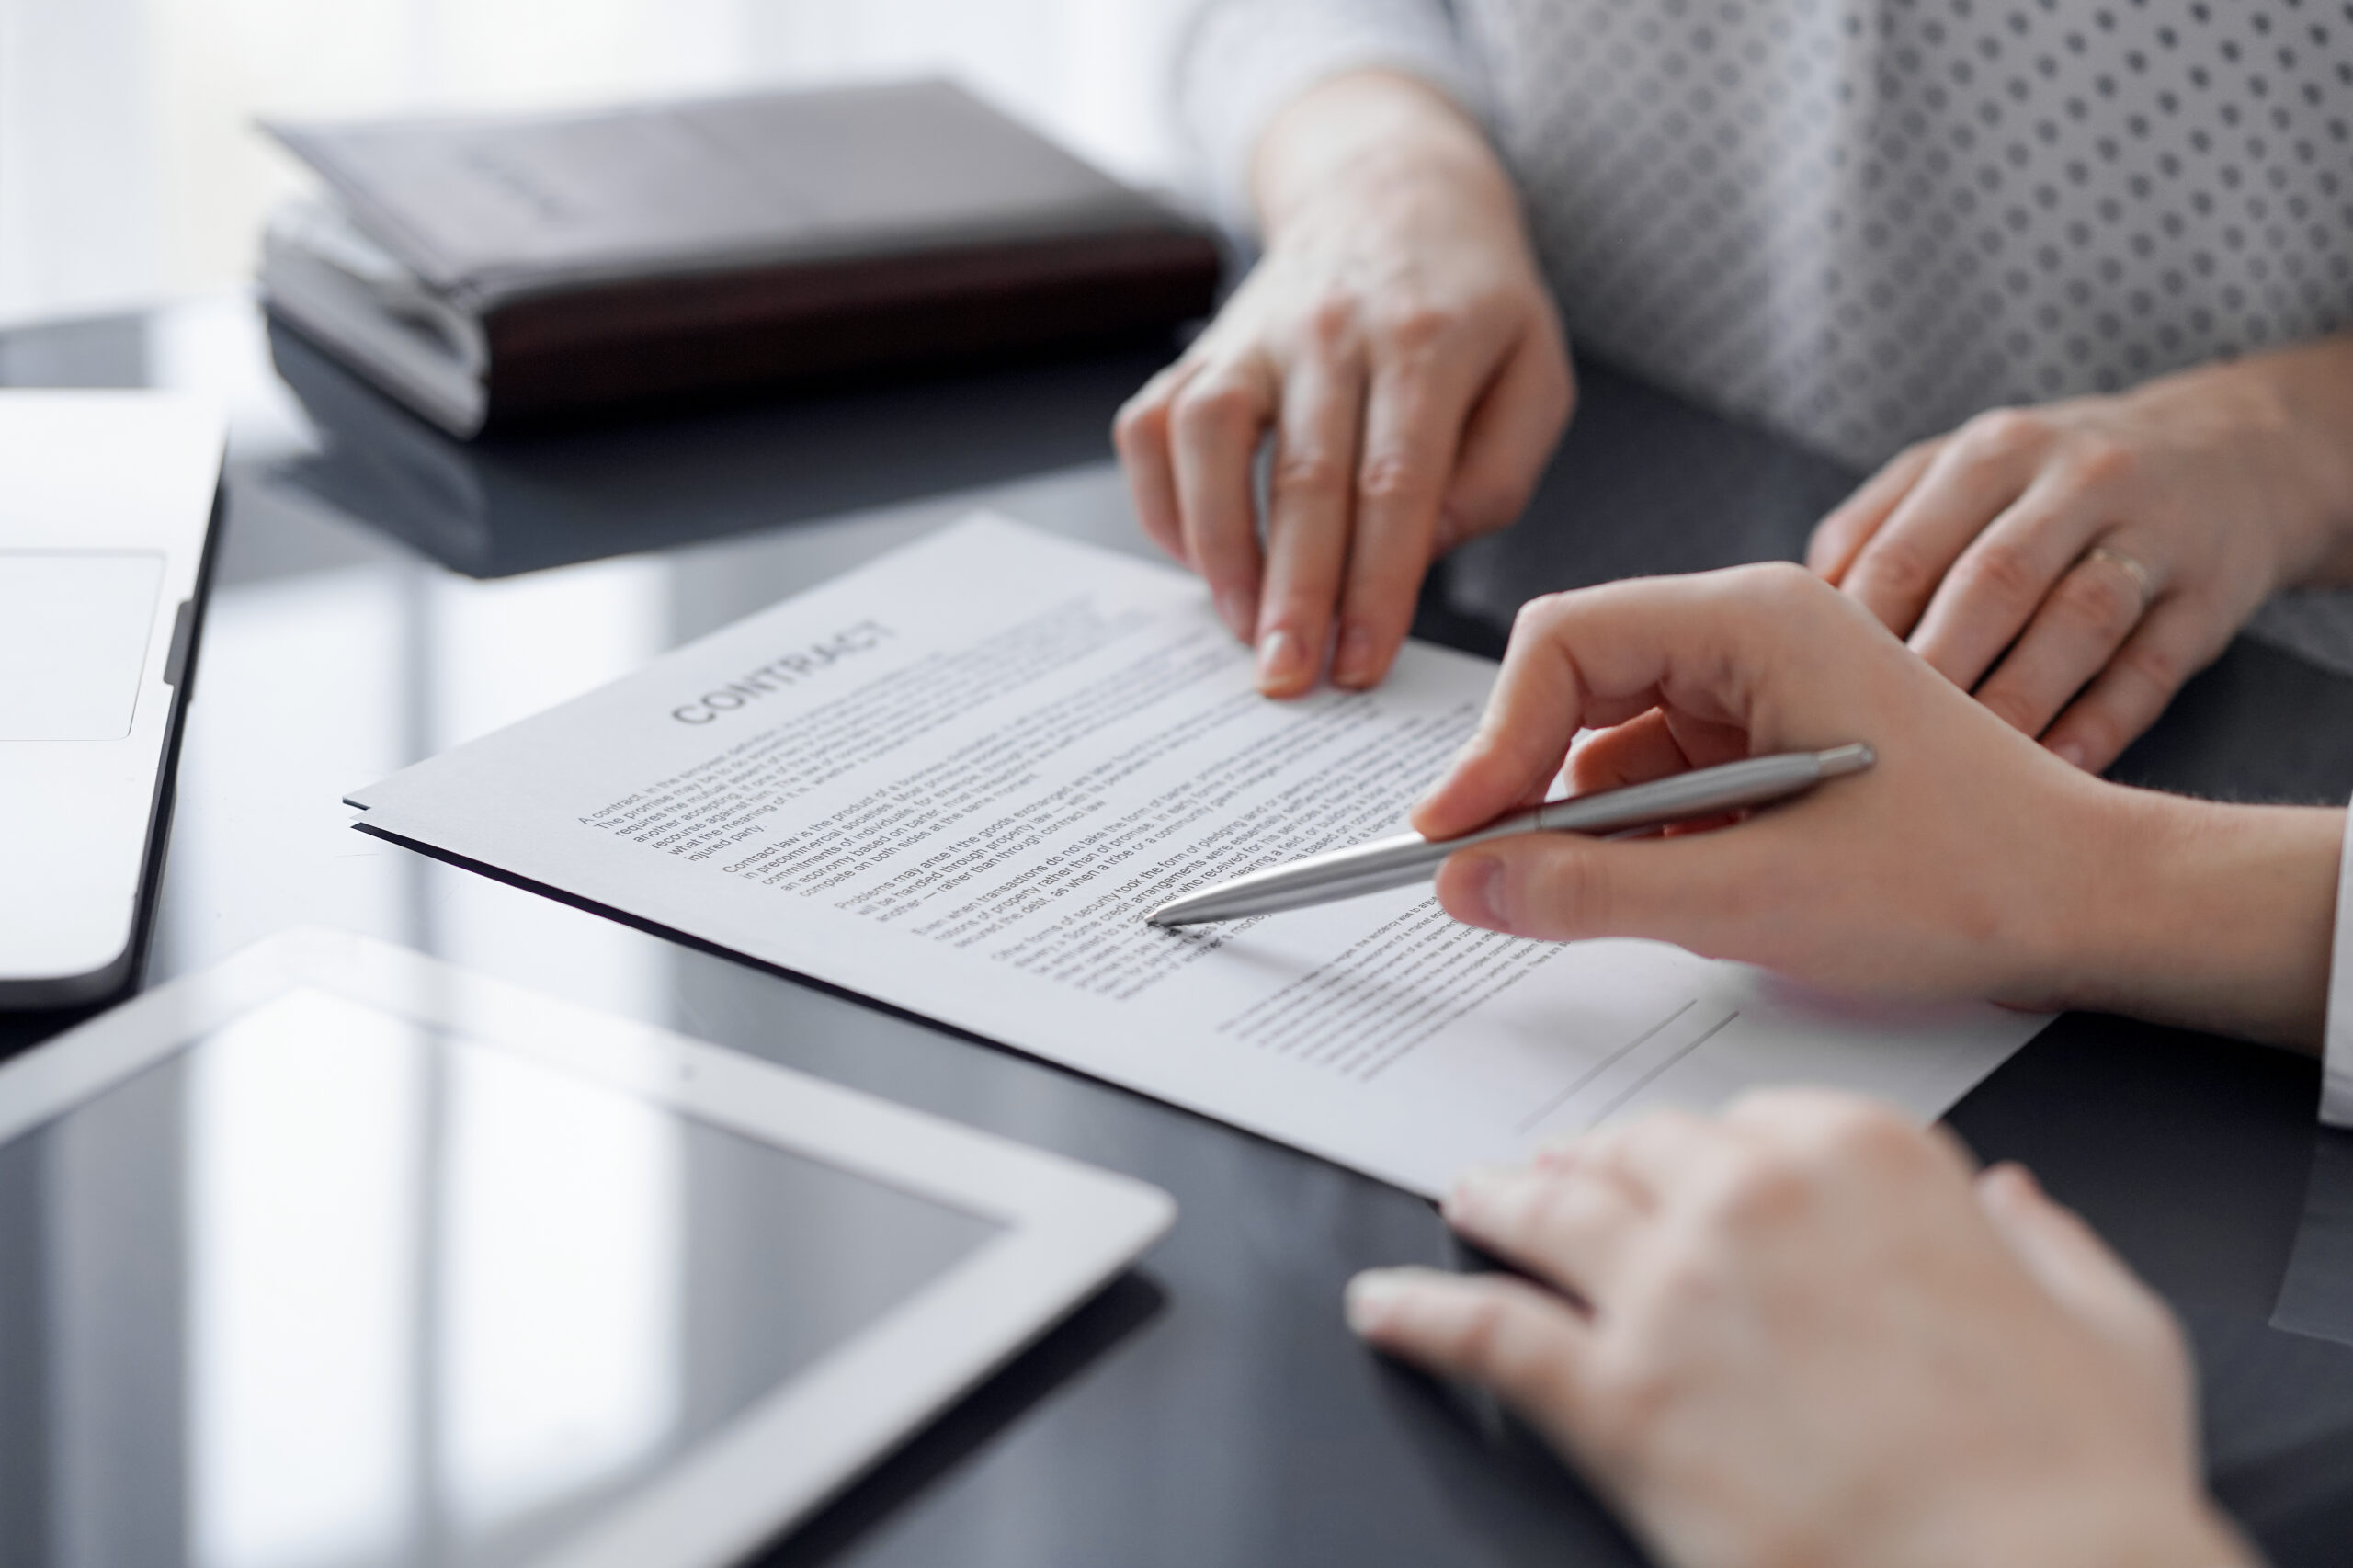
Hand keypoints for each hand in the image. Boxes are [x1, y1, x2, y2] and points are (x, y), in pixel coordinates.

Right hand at [1115, 70, 1571, 697]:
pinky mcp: (1201, 349)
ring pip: (1208, 439)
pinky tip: (1198, 562)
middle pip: (1303, 476)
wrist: (1392, 191)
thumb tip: (1418, 552)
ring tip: (1240, 628)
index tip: (1361, 662)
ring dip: (1218, 547)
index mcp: (1428, 341)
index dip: (1376, 582)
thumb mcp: (1536, 373)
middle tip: (1288, 677)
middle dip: (1292, 592)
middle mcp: (1330, 330)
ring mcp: (1253, 335)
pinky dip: (1162, 504)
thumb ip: (1495, 473)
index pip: (1397, 481)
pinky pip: (1153, 427)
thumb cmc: (1470, 303)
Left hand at [1347, 1093, 2255, 1567]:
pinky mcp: (1615, 1395)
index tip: (1686, 1162)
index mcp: (1866, 1160)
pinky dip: (1421, 1317)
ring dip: (1495, 1202)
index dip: (1707, 1150)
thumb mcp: (2105, 1324)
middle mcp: (1751, 1201)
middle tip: (1558, 1173)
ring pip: (1548, 1215)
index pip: (1749, 1122)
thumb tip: (2015, 1203)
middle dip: (1593, 1163)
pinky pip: (1487, 1334)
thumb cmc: (2076, 1477)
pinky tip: (1385, 1311)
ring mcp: (1672, 1292)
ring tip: (1464, 1200)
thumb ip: (2044, 1243)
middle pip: (1635, 1154)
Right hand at [1410, 564, 2340, 1046]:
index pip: (1565, 643)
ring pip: (1610, 739)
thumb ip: (1591, 891)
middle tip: (1480, 874)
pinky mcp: (1765, 742)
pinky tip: (1656, 893)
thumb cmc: (1964, 879)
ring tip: (1587, 900)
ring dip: (1586, 821)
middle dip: (1528, 780)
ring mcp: (1759, 685)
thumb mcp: (1754, 900)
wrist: (2090, 906)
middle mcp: (1752, 630)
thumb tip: (1465, 883)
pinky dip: (1636, 839)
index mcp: (1759, 618)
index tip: (1452, 835)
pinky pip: (1658, 779)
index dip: (1494, 741)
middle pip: (1576, 680)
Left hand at [1808, 337, 2352, 771]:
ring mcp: (2153, 532)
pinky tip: (2050, 772)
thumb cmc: (2048, 488)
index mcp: (1988, 455)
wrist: (2233, 451)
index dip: (1852, 637)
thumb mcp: (1963, 474)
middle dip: (1930, 671)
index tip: (1810, 707)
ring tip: (1960, 777)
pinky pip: (2151, 667)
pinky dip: (2100, 725)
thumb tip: (1790, 624)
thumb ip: (1874, 535)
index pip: (1903, 550)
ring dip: (2016, 703)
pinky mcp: (2211, 592)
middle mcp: (2074, 480)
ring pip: (2079, 622)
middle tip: (1877, 750)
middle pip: (1991, 582)